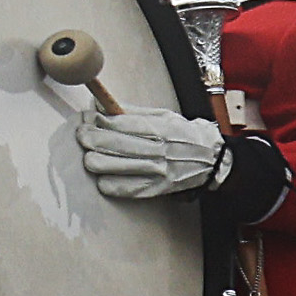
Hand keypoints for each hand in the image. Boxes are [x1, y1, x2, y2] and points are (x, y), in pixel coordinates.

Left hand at [73, 104, 230, 201]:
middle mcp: (157, 150)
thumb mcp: (164, 116)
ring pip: (107, 166)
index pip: (117, 123)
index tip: (87, 119)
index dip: (95, 121)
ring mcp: (156, 171)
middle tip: (83, 135)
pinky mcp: (154, 189)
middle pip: (108, 144)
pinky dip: (105, 181)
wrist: (213, 161)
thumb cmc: (185, 136)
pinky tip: (104, 175)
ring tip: (92, 155)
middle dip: (88, 138)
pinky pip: (118, 188)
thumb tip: (101, 105)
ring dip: (92, 160)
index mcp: (159, 129)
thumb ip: (131, 112)